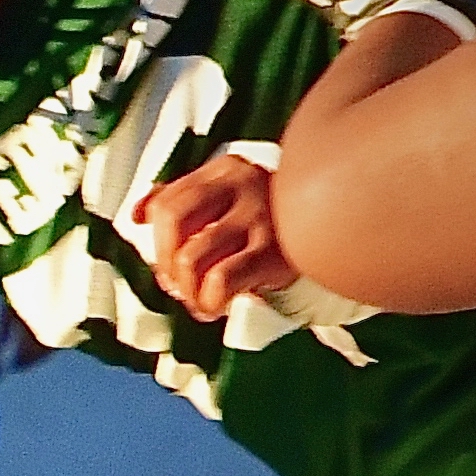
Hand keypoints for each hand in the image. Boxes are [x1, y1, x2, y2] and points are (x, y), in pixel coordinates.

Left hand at [137, 149, 294, 319]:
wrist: (339, 227)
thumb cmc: (276, 218)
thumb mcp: (231, 196)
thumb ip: (184, 198)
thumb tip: (136, 214)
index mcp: (225, 170)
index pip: (165, 201)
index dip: (154, 239)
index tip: (166, 262)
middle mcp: (241, 185)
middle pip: (170, 220)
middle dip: (164, 260)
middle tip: (177, 283)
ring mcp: (259, 217)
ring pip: (191, 257)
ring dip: (185, 289)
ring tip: (199, 299)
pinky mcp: (274, 252)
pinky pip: (220, 280)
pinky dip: (209, 300)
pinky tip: (217, 305)